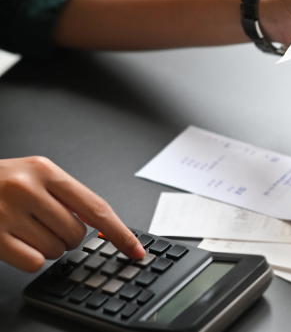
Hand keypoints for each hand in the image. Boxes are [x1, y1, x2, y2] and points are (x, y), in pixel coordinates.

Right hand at [0, 157, 145, 271]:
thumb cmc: (0, 181)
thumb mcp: (35, 174)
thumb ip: (66, 195)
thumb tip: (102, 225)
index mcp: (46, 170)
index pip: (96, 207)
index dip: (120, 233)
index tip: (136, 250)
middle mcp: (27, 188)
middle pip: (76, 234)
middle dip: (68, 237)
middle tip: (45, 223)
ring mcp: (6, 212)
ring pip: (56, 250)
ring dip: (48, 247)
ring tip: (26, 228)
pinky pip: (33, 262)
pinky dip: (30, 258)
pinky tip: (15, 241)